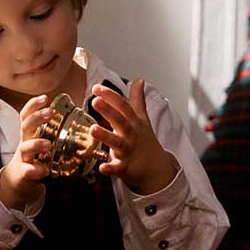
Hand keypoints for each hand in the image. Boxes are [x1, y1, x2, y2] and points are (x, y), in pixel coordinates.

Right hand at [0, 95, 51, 209]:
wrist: (19, 182)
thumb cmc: (35, 159)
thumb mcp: (42, 144)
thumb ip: (55, 136)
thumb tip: (81, 123)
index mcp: (30, 134)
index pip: (27, 115)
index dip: (34, 105)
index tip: (45, 97)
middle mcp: (24, 143)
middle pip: (25, 126)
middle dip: (36, 118)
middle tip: (49, 114)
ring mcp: (23, 158)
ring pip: (25, 148)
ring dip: (36, 144)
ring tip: (48, 144)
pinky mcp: (23, 174)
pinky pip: (27, 171)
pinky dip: (35, 170)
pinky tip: (43, 170)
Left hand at [89, 79, 177, 194]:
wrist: (157, 170)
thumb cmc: (145, 142)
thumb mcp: (143, 119)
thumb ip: (137, 100)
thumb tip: (139, 80)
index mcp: (133, 122)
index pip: (123, 106)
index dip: (110, 96)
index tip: (96, 88)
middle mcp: (130, 135)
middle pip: (120, 120)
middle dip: (108, 111)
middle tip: (95, 101)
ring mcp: (128, 151)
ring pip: (116, 143)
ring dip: (105, 136)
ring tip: (93, 129)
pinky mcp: (125, 168)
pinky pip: (117, 168)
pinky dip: (110, 168)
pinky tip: (102, 167)